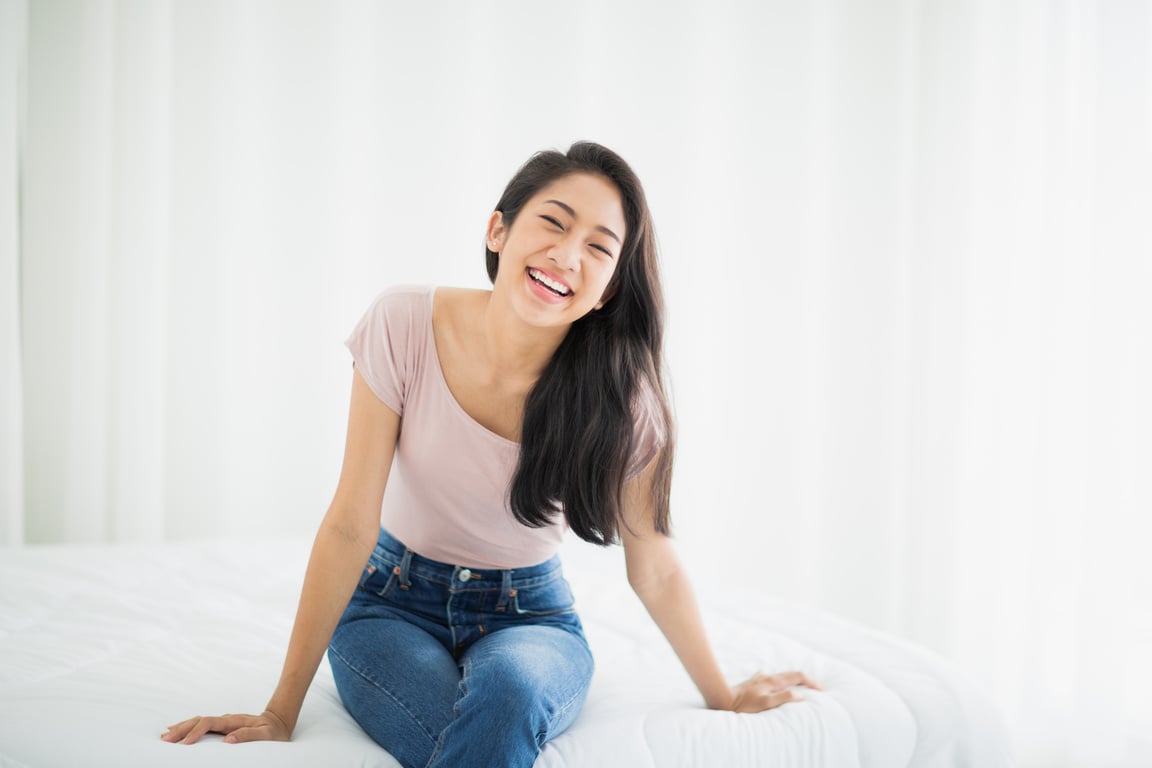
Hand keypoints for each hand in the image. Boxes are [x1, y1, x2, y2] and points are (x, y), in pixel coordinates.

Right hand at [161, 709, 291, 744]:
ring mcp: (223, 722)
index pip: (210, 723)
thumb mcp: (266, 735)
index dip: (196, 732)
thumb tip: (228, 739)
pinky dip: (188, 728)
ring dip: (182, 727)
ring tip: (165, 735)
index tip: (185, 743)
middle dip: (182, 729)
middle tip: (166, 740)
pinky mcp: (222, 726)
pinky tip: (178, 731)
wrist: (277, 722)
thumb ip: (249, 735)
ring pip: (198, 721)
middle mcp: (226, 719)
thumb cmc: (273, 731)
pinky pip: (201, 726)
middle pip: (199, 720)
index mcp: (234, 720)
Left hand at [726, 670, 823, 712]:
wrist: (724, 699)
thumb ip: (783, 698)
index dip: (812, 682)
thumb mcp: (765, 703)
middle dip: (805, 680)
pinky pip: (771, 680)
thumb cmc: (744, 704)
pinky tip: (777, 686)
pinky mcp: (754, 683)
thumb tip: (800, 695)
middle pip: (791, 674)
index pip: (798, 676)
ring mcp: (760, 678)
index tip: (822, 690)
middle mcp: (768, 676)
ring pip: (781, 677)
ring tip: (800, 688)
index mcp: (773, 681)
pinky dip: (780, 683)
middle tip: (816, 689)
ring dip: (793, 681)